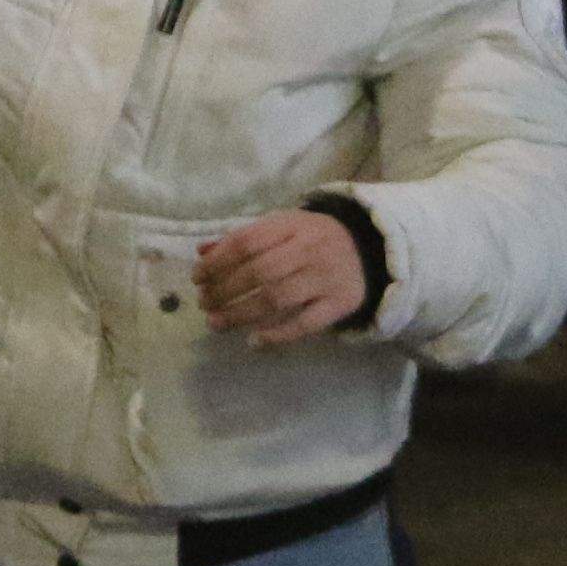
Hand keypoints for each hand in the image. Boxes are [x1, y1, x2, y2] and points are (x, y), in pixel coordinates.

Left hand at [195, 210, 372, 347]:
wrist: (368, 248)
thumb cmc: (312, 238)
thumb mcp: (281, 227)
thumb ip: (243, 239)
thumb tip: (201, 252)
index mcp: (290, 225)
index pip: (247, 242)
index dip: (218, 261)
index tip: (198, 278)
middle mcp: (308, 250)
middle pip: (260, 272)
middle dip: (225, 290)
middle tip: (204, 303)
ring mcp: (325, 278)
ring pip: (278, 298)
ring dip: (242, 313)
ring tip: (216, 323)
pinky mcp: (340, 304)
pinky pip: (306, 323)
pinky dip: (278, 334)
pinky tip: (254, 341)